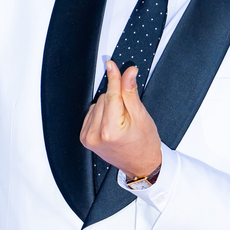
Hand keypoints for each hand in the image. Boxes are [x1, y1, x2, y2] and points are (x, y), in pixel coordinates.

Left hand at [80, 61, 161, 177]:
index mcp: (110, 130)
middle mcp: (95, 134)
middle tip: (129, 113)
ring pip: (97, 105)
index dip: (113, 78)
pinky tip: (112, 124)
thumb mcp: (141, 116)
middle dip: (117, 99)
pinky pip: (92, 114)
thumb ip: (130, 93)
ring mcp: (88, 137)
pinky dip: (102, 114)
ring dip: (109, 107)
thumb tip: (127, 73)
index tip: (110, 64)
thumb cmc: (144, 143)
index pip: (111, 95)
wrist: (140, 165)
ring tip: (121, 121)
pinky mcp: (85, 138)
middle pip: (104, 98)